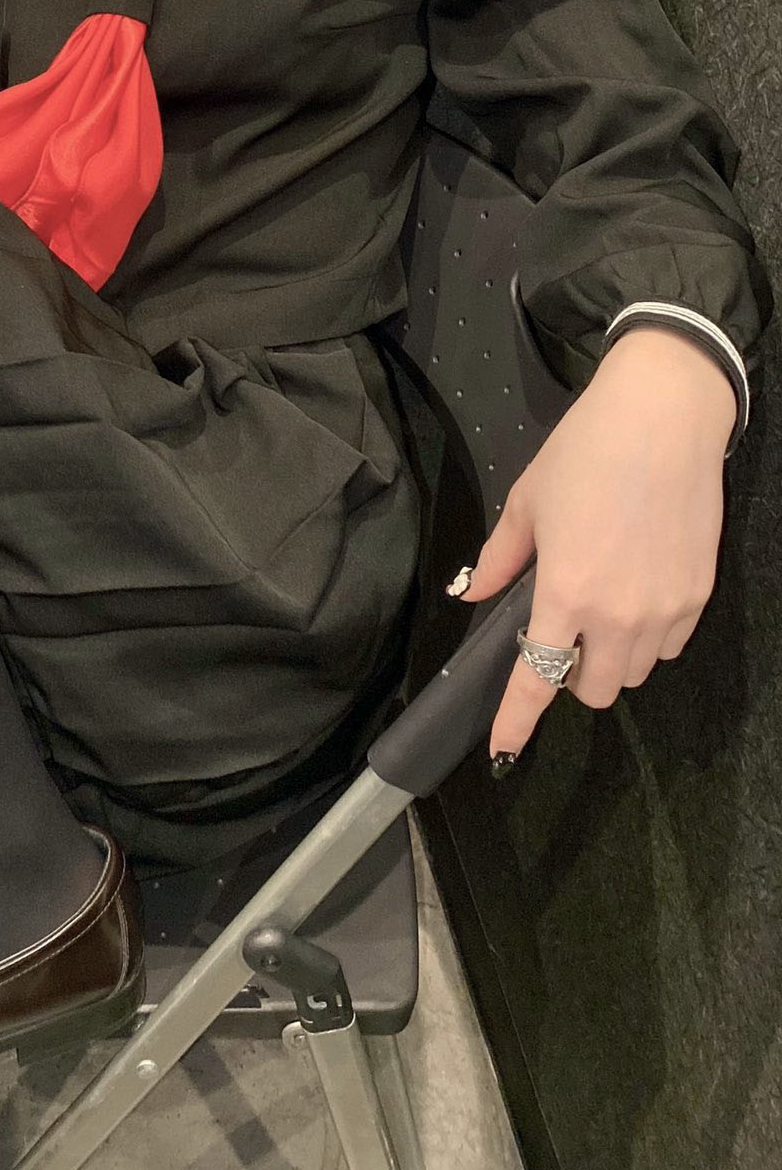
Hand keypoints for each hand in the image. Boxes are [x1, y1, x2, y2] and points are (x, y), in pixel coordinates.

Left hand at [453, 327, 732, 758]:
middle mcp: (618, 615)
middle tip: (560, 632)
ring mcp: (665, 610)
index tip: (502, 749)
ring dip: (611, 657)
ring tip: (601, 608)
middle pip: (596, 691)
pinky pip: (670, 646)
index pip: (537, 678)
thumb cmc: (584, 454)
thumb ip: (500, 558)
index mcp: (566, 593)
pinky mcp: (699, 597)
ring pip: (636, 673)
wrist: (663, 420)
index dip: (517, 719)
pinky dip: (649, 638)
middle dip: (572, 676)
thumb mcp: (527, 502)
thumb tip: (471, 592)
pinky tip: (637, 595)